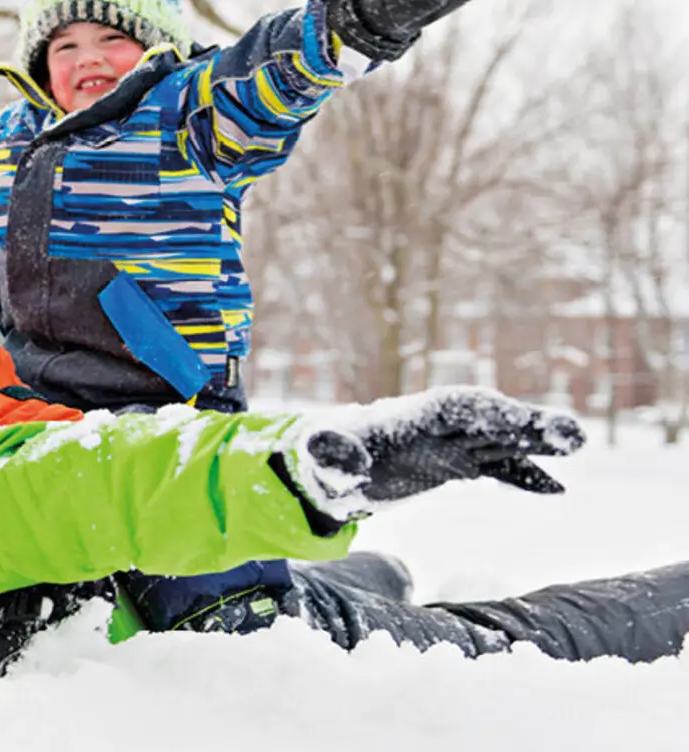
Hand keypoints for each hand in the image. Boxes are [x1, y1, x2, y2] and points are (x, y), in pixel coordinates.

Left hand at [283, 386, 581, 521]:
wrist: (325, 466)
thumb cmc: (322, 457)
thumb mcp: (319, 456)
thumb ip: (330, 452)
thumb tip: (341, 456)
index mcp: (410, 418)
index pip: (455, 408)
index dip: (488, 412)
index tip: (521, 421)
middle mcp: (437, 427)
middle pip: (489, 420)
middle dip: (527, 424)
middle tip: (573, 433)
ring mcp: (450, 445)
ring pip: (501, 441)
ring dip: (537, 445)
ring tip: (577, 445)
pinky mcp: (454, 465)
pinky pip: (495, 468)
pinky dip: (522, 476)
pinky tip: (555, 488)